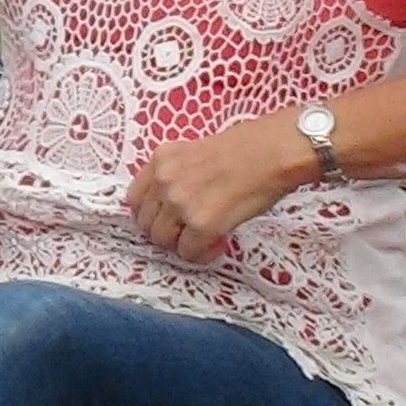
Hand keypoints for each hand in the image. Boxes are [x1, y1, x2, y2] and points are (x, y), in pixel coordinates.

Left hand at [129, 118, 309, 263]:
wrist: (271, 153)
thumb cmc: (243, 150)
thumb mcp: (193, 152)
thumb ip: (174, 174)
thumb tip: (167, 205)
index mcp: (160, 160)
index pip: (134, 200)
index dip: (150, 215)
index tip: (166, 221)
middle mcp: (164, 181)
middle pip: (146, 224)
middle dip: (166, 233)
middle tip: (187, 234)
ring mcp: (181, 203)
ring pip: (164, 241)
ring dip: (182, 245)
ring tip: (204, 239)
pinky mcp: (202, 224)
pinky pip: (189, 252)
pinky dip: (201, 255)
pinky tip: (218, 244)